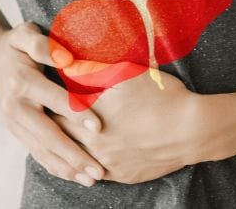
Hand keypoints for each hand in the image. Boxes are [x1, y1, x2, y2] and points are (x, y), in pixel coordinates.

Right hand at [0, 21, 106, 186]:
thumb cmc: (19, 43)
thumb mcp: (26, 34)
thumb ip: (43, 44)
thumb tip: (65, 57)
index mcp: (21, 82)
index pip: (53, 100)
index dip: (76, 112)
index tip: (98, 127)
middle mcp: (15, 106)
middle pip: (47, 135)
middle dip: (74, 153)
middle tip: (98, 168)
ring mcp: (14, 122)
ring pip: (42, 150)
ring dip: (67, 167)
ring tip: (92, 178)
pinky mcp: (16, 131)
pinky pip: (37, 153)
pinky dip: (56, 166)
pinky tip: (76, 176)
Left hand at [51, 60, 204, 183]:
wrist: (191, 129)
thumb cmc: (160, 96)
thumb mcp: (126, 74)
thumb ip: (93, 68)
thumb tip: (68, 61)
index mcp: (88, 117)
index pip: (55, 111)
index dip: (48, 103)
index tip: (44, 96)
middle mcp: (92, 143)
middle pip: (60, 138)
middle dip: (52, 128)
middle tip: (44, 119)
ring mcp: (107, 163)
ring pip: (75, 160)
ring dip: (66, 151)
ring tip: (58, 142)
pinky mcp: (122, 175)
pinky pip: (94, 174)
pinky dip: (85, 167)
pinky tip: (83, 161)